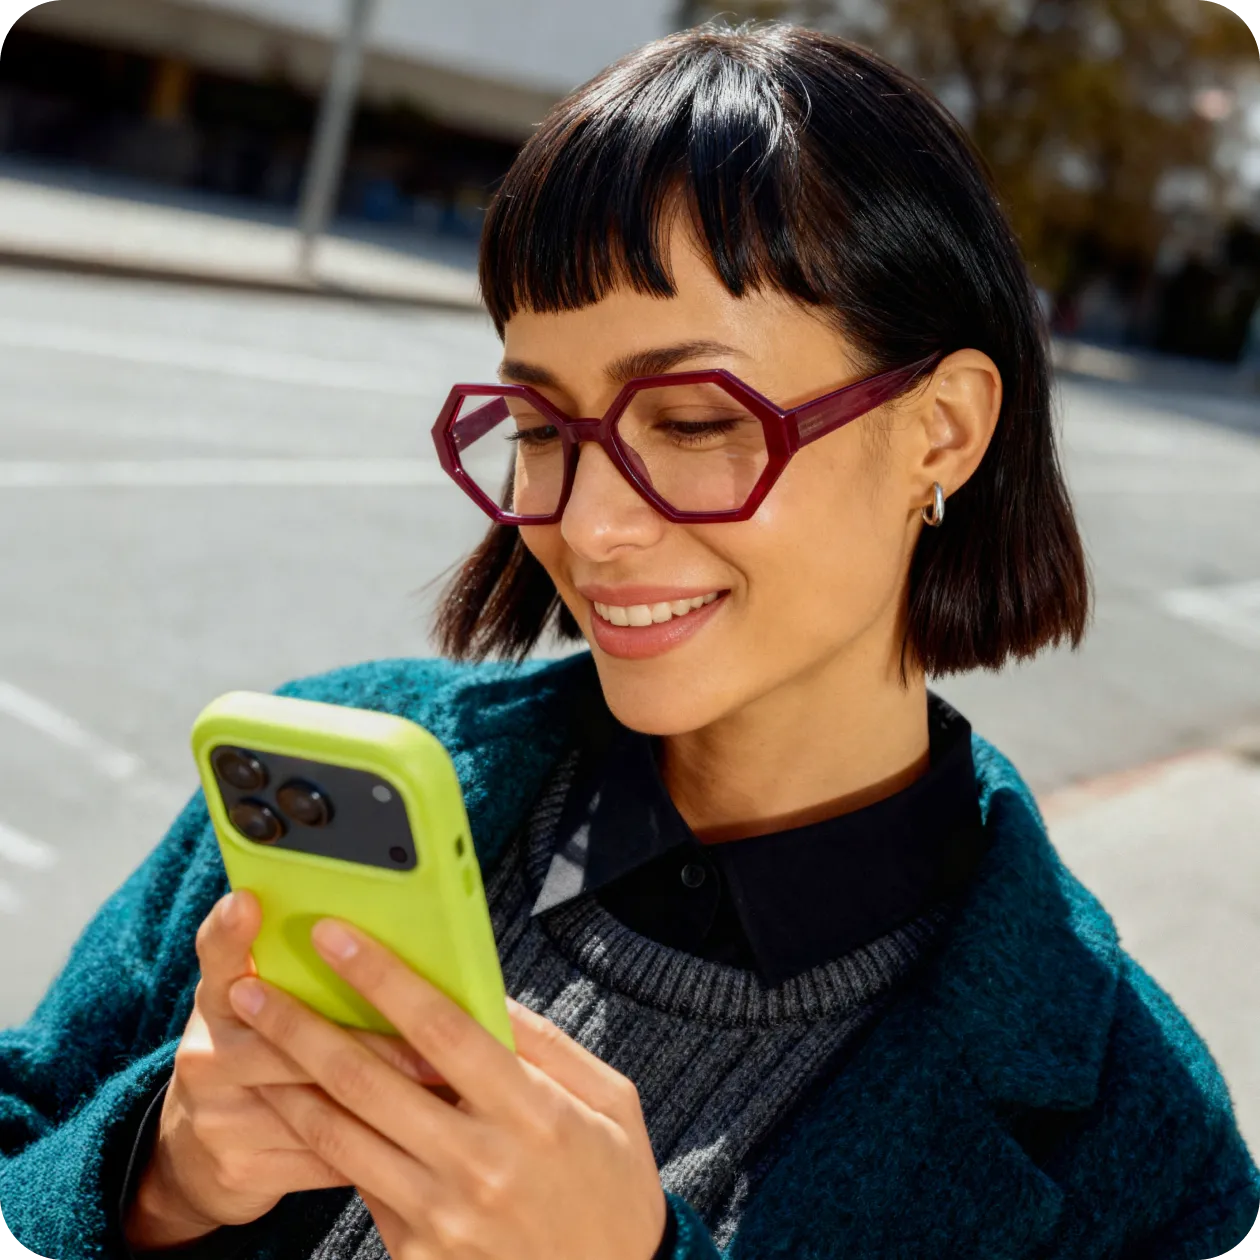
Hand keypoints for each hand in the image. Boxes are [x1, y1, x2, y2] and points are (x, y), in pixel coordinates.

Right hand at [125, 891, 441, 1250]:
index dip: (230, 932)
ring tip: (448, 1087)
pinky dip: (377, 1143)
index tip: (248, 902)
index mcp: (217, 999)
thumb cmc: (257, 1054)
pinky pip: (322, 1155)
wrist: (194, 1154)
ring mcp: (219, 1118)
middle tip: (438, 1043)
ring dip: (390, 1098)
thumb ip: (298, 975)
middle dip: (378, 1043)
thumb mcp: (262, 1008)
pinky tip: (420, 1135)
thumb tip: (383, 936)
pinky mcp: (241, 1170)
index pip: (218, 956)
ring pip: (318, 1104)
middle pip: (295, 1040)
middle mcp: (207, 1054)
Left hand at [229, 918, 667, 1259]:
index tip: (336, 937)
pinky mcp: (417, 1250)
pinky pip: (360, 1180)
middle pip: (369, 1081)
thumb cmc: (613, 1184)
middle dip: (302, 1026)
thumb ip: (547, 1044)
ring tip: (248, 1040)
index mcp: (532, 1111)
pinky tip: (292, 1101)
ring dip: (288, 1082)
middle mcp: (479, 1162)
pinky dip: (321, 1136)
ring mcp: (442, 1213)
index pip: (440, 1029)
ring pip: (344, 1134)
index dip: (383, 978)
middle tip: (252, 988)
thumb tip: (483, 992)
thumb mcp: (608, 1100)